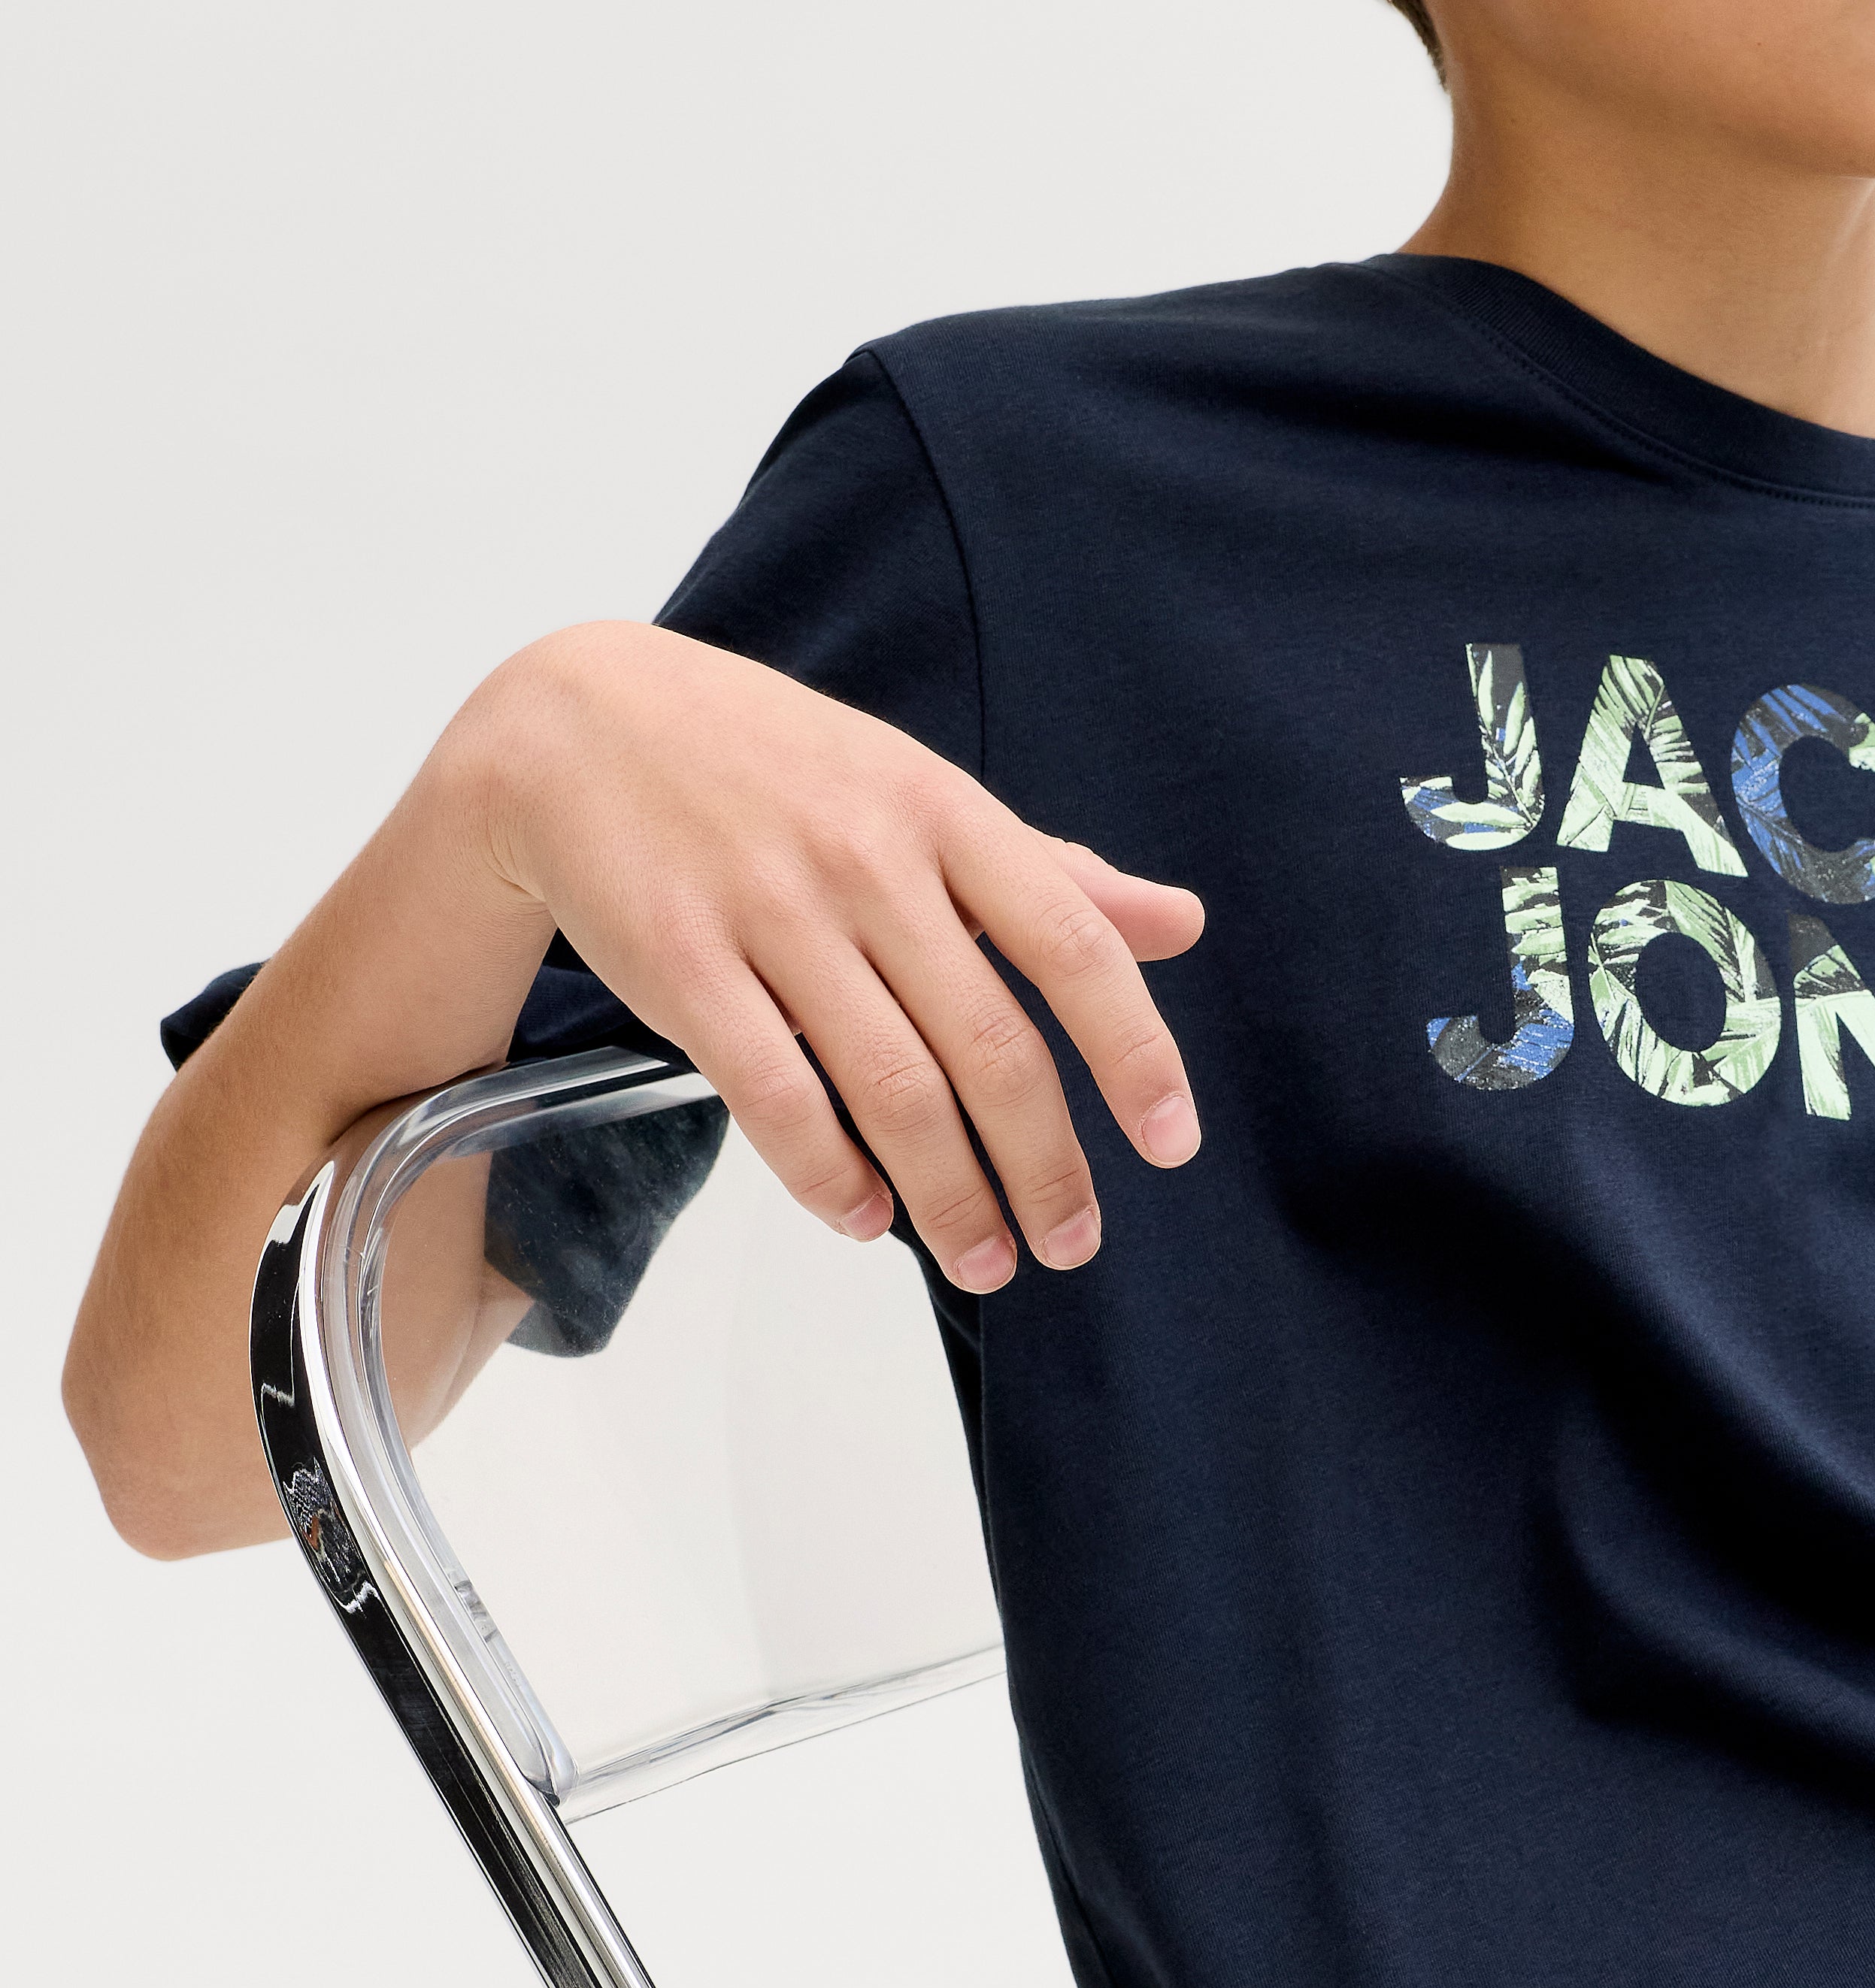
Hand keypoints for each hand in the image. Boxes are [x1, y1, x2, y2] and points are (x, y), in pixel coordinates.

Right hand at [449, 620, 1201, 1289]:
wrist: (580, 724)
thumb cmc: (777, 768)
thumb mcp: (921, 792)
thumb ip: (1050, 873)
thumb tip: (1181, 923)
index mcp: (946, 814)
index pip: (1073, 945)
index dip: (1134, 1054)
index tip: (1171, 1145)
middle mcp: (869, 861)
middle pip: (989, 1045)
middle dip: (1045, 1167)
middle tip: (1072, 1243)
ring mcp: (772, 911)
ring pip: (891, 1088)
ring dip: (951, 1198)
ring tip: (987, 1263)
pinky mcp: (681, 962)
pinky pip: (774, 1096)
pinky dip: (827, 1176)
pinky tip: (864, 1218)